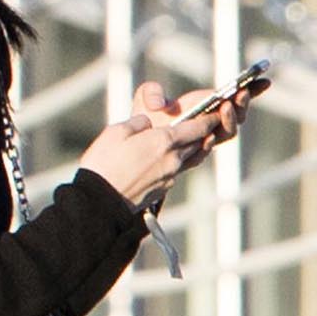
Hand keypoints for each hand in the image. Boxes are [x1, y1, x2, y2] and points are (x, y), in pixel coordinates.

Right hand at [77, 80, 242, 206]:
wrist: (101, 202)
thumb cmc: (104, 164)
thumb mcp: (116, 132)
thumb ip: (138, 123)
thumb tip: (148, 123)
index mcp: (163, 141)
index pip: (196, 128)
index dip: (208, 119)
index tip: (215, 113)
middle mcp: (172, 159)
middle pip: (198, 144)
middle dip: (205, 133)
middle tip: (209, 125)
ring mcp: (170, 176)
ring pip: (191, 158)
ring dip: (196, 148)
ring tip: (197, 140)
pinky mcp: (162, 189)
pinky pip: (178, 170)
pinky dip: (181, 161)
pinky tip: (172, 158)